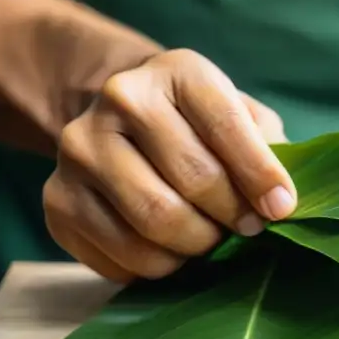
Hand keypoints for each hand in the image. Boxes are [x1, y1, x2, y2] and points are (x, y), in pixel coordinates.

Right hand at [43, 49, 296, 282]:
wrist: (118, 118)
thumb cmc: (198, 125)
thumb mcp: (241, 116)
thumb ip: (269, 151)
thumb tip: (281, 203)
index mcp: (177, 72)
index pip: (226, 126)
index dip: (261, 176)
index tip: (281, 209)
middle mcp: (120, 99)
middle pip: (193, 181)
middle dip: (231, 218)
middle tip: (244, 229)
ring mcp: (79, 149)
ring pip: (156, 223)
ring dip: (196, 247)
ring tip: (207, 239)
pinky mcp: (56, 199)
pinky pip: (120, 257)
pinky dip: (157, 267)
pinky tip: (168, 249)